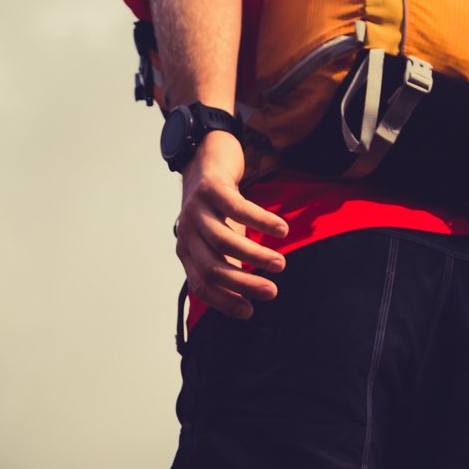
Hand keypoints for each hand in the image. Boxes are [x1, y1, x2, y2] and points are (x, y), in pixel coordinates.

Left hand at [174, 130, 289, 318]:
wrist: (206, 157)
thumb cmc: (218, 205)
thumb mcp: (220, 236)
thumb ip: (228, 260)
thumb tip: (248, 291)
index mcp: (187, 250)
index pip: (201, 285)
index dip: (224, 301)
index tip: (249, 311)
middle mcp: (187, 232)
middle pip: (212, 267)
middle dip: (243, 284)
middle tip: (271, 292)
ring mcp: (196, 209)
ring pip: (224, 241)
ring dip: (255, 256)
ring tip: (280, 264)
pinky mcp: (210, 188)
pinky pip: (238, 209)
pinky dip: (261, 222)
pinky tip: (281, 230)